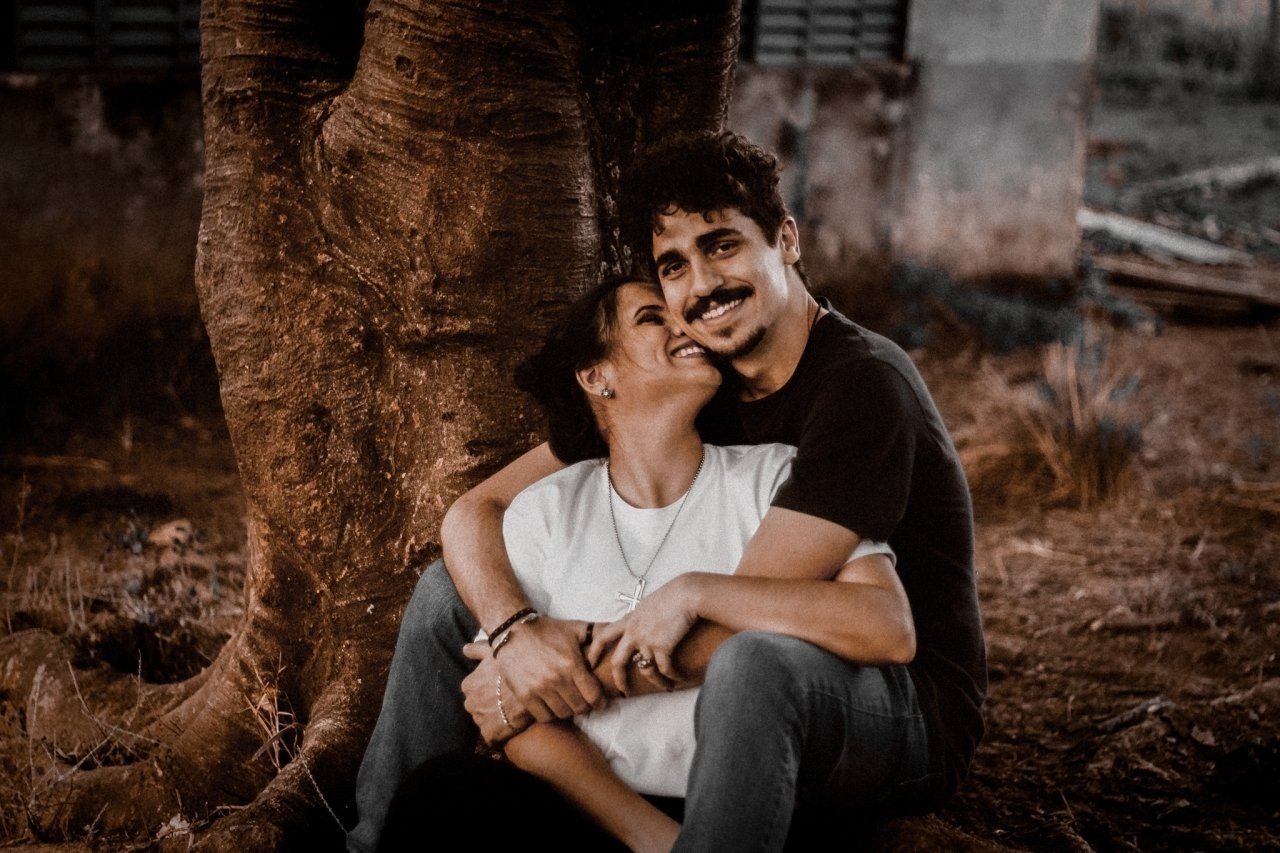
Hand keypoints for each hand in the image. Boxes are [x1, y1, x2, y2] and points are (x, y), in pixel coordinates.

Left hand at [462, 642, 527, 743]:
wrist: (534, 686)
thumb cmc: (514, 665)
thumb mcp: (495, 651)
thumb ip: (478, 650)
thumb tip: (465, 649)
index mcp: (469, 685)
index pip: (473, 690)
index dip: (489, 689)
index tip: (501, 689)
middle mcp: (470, 703)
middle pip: (478, 707)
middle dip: (490, 706)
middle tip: (508, 702)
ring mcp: (480, 719)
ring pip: (486, 721)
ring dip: (496, 720)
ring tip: (512, 713)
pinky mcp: (491, 734)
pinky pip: (493, 737)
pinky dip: (502, 733)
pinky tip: (513, 725)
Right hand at [492, 616, 605, 721]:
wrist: (512, 631)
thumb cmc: (547, 630)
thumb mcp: (574, 628)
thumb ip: (597, 632)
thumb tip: (617, 630)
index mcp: (572, 664)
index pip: (594, 696)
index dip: (600, 701)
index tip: (600, 701)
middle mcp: (557, 679)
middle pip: (580, 708)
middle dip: (585, 706)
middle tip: (584, 701)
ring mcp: (539, 689)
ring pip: (563, 713)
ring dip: (568, 710)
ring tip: (568, 701)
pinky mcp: (524, 696)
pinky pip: (544, 716)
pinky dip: (550, 713)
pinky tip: (552, 704)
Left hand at [588, 576, 699, 694]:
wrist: (686, 595)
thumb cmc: (672, 595)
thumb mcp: (648, 605)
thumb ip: (643, 617)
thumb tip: (645, 624)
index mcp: (628, 620)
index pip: (603, 636)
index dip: (595, 651)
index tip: (591, 662)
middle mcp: (633, 633)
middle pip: (618, 662)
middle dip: (619, 679)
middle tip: (623, 691)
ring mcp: (646, 641)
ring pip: (646, 671)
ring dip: (657, 682)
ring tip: (666, 687)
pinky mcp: (662, 647)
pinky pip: (665, 669)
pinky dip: (673, 676)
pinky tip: (679, 678)